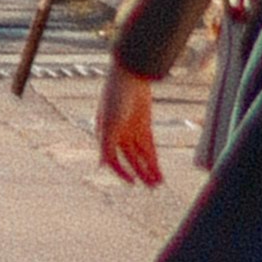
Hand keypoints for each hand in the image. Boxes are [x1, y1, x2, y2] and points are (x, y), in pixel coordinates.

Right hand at [97, 65, 161, 189]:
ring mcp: (132, 129)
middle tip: (152, 187)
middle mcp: (118, 134)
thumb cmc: (115, 96)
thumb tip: (101, 165)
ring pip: (141, 156)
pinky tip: (159, 171)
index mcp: (105, 134)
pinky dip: (153, 159)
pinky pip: (149, 147)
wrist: (130, 73)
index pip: (113, 160)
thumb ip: (106, 145)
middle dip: (141, 174)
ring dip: (149, 170)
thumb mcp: (109, 123)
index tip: (133, 182)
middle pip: (130, 160)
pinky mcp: (144, 124)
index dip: (122, 173)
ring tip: (158, 183)